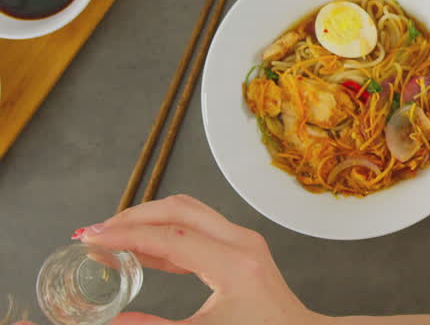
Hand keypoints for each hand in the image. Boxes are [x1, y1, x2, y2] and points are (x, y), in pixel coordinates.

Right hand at [78, 194, 321, 324]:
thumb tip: (112, 321)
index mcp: (234, 264)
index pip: (170, 237)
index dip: (125, 235)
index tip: (90, 237)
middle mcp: (242, 242)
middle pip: (179, 210)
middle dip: (133, 217)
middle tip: (95, 232)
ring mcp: (244, 240)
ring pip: (188, 212)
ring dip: (148, 220)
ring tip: (110, 237)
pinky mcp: (241, 247)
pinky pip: (197, 228)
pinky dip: (165, 233)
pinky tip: (138, 251)